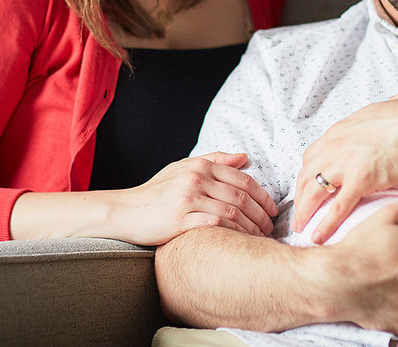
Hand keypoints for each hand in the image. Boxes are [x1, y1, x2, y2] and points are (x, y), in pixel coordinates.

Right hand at [111, 152, 277, 245]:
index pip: (242, 178)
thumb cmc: (156, 192)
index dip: (262, 195)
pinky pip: (217, 225)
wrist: (125, 211)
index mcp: (199, 165)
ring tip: (261, 237)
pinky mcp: (180, 219)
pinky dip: (235, 233)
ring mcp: (188, 198)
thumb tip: (244, 157)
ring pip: (232, 210)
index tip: (272, 209)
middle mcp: (195, 178)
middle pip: (241, 195)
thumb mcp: (182, 168)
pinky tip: (242, 241)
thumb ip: (214, 160)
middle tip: (271, 226)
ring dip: (252, 226)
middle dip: (261, 213)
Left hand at [294, 95, 397, 242]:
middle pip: (307, 176)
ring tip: (301, 228)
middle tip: (299, 214)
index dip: (307, 177)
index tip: (306, 190)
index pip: (311, 158)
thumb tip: (360, 138)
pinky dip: (325, 223)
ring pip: (314, 192)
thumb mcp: (371, 119)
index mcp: (338, 132)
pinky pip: (337, 206)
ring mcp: (346, 162)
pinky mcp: (362, 178)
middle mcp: (335, 146)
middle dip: (300, 197)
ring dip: (305, 212)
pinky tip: (319, 236)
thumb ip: (359, 132)